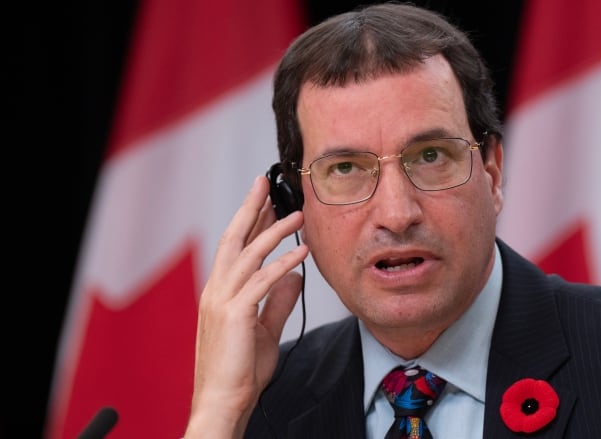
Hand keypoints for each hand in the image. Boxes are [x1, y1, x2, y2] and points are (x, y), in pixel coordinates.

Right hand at [185, 176, 308, 437]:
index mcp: (220, 292)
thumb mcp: (264, 329)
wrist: (223, 400)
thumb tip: (294, 276)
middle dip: (250, 207)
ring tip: (298, 214)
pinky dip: (284, 264)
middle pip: (234, 238)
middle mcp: (217, 290)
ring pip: (249, 254)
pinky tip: (303, 253)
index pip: (235, 247)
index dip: (250, 220)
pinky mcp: (235, 314)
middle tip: (265, 182)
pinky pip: (263, 281)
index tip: (265, 200)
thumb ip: (277, 301)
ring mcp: (223, 300)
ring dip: (275, 231)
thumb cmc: (240, 370)